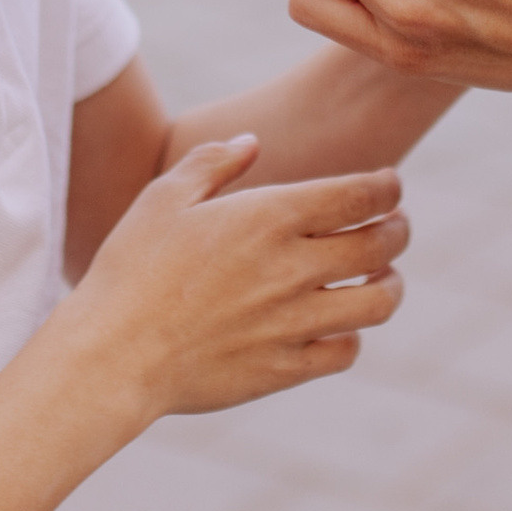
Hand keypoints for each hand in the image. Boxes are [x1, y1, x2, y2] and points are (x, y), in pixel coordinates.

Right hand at [64, 134, 406, 413]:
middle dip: (398, 230)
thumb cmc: (131, 269)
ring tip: (383, 277)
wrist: (112, 355)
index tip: (390, 186)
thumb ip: (214, 163)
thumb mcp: (164, 198)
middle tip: (396, 226)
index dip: (387, 187)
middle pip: (381, 245)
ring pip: (377, 303)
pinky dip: (352, 336)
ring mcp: (293, 323)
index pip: (361, 196)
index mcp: (269, 218)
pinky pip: (345, 351)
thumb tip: (252, 142)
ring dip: (390, 285)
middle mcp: (293, 269)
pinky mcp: (284, 368)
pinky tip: (340, 326)